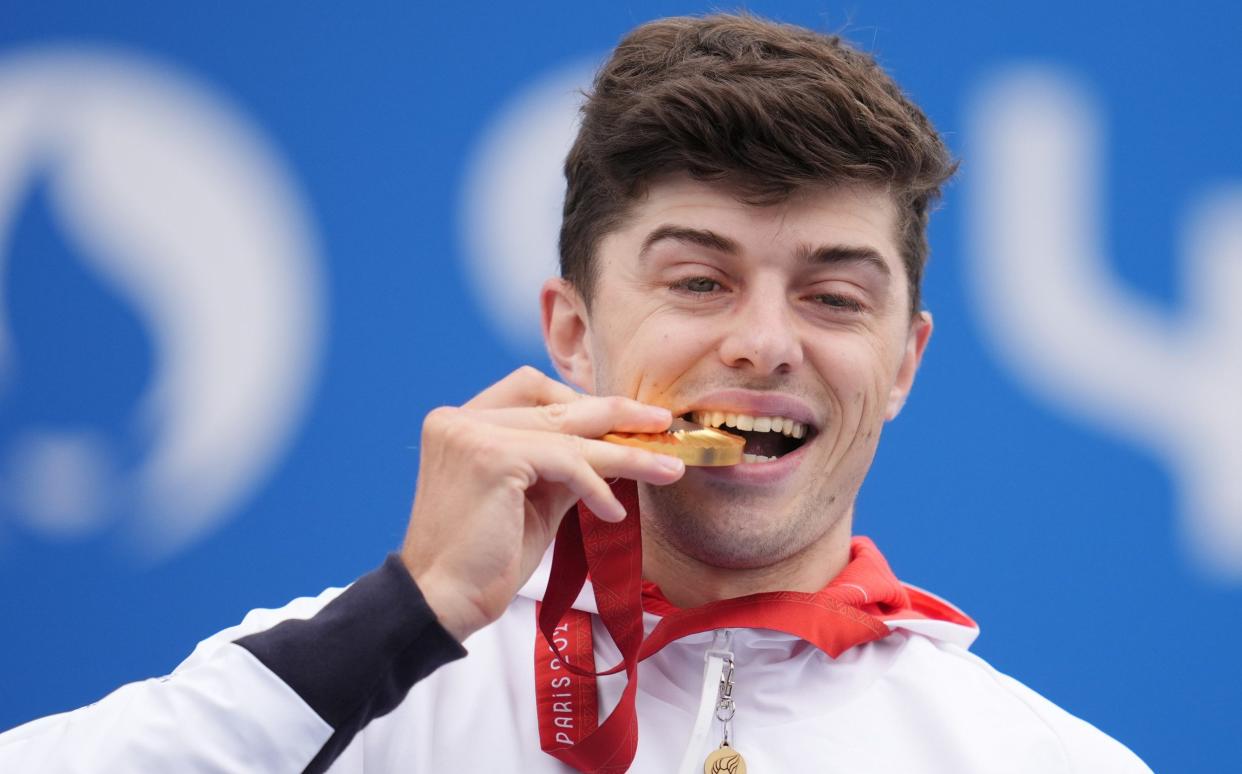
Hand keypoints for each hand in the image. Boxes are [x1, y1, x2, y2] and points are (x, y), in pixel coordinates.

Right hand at [400, 367, 683, 640]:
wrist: (443, 602)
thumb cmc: (483, 561)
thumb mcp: (531, 501)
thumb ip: (561, 468)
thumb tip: (612, 450)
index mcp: (461, 423)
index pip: (531, 389)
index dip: (581, 400)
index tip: (625, 418)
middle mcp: (461, 419)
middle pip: (555, 404)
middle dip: (615, 414)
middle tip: (662, 425)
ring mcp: (473, 434)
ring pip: (568, 433)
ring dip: (624, 452)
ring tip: (666, 467)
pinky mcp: (492, 458)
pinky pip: (565, 461)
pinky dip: (597, 484)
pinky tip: (613, 510)